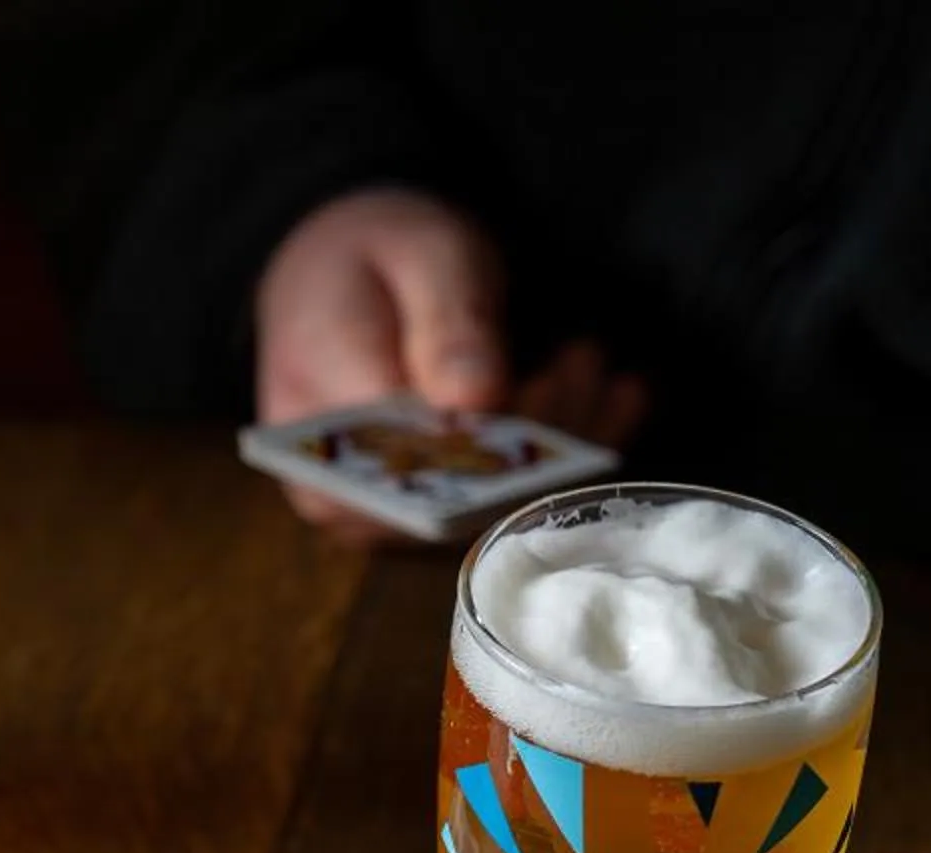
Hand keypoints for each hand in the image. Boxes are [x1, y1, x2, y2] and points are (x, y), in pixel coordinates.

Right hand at [253, 187, 645, 542]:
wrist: (341, 279)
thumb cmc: (370, 261)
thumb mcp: (416, 255)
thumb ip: (446, 320)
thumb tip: (476, 398)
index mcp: (313, 440)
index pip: (411, 470)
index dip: (485, 442)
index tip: (538, 381)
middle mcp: (345, 501)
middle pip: (461, 500)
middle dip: (539, 435)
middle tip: (585, 357)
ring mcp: (390, 518)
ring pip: (498, 506)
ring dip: (565, 436)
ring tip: (590, 360)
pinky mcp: (432, 515)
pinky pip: (512, 500)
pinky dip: (575, 447)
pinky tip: (616, 398)